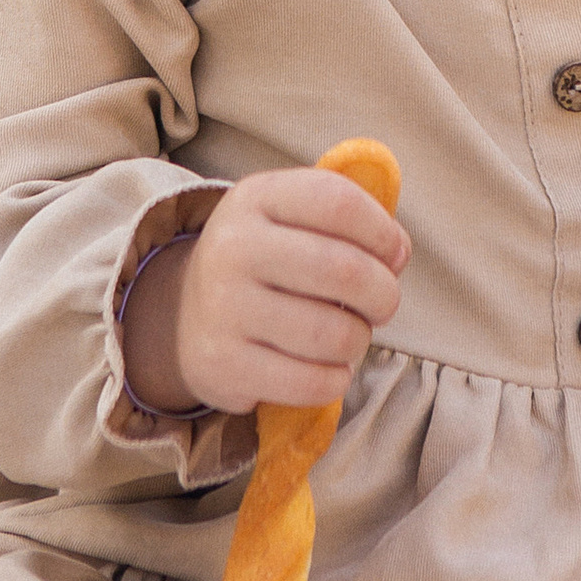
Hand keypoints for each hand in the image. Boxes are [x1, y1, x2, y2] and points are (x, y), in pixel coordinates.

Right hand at [123, 167, 409, 417]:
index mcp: (256, 198)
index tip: (394, 254)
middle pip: (345, 270)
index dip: (383, 232)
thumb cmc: (266, 262)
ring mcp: (223, 307)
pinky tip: (327, 368)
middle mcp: (233, 246)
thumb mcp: (290, 216)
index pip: (339, 203)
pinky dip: (335, 379)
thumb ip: (348, 217)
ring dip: (359, 341)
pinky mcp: (221, 364)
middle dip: (383, 295)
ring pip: (334, 334)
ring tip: (348, 336)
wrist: (183, 314)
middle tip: (381, 305)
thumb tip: (396, 253)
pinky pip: (311, 382)